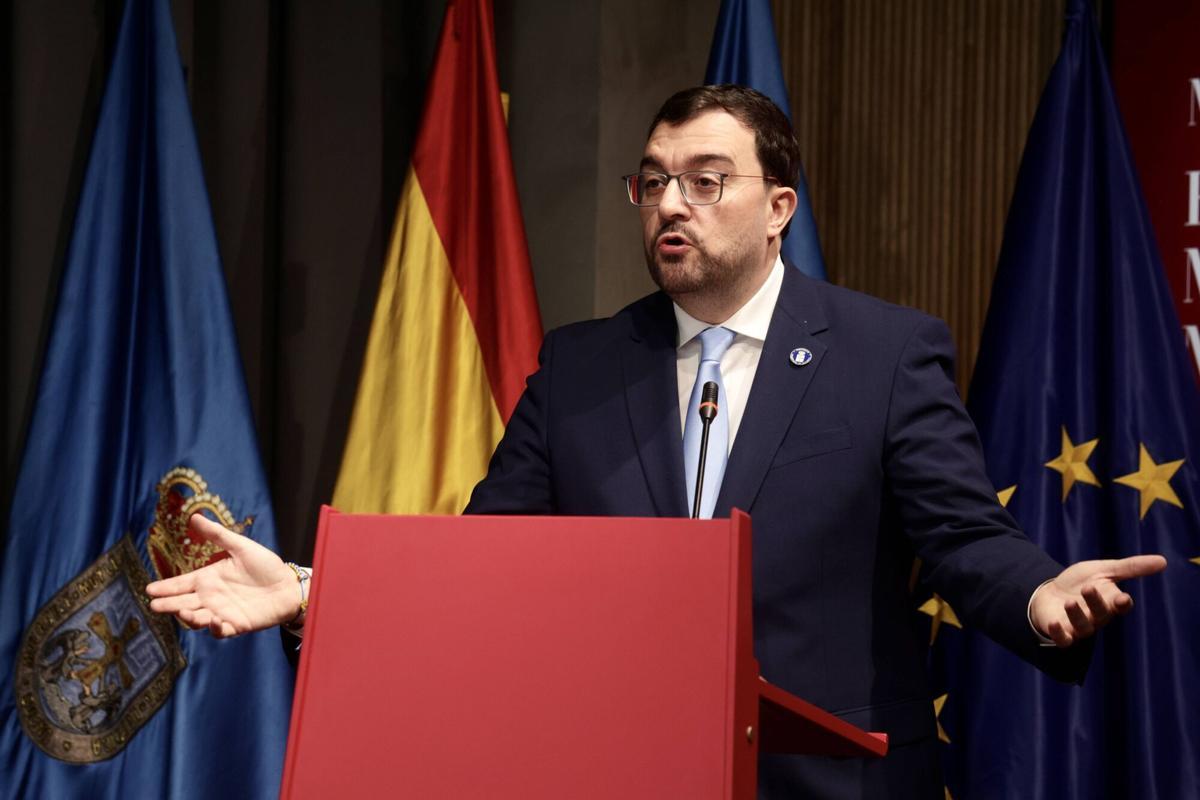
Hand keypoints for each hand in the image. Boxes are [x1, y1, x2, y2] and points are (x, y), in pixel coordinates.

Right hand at [146, 512, 300, 637]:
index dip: (166, 587)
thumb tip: (194, 516)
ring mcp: (222, 612)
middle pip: (184, 603)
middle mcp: (211, 597)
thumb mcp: (241, 546)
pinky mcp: (237, 625)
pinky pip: (221, 631)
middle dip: (169, 605)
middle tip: (154, 605)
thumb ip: (218, 535)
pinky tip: (213, 621)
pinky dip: (215, 629)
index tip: (149, 589)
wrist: (288, 585)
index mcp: (209, 578)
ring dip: (189, 617)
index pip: (181, 584)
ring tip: (182, 611)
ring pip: (198, 619)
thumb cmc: (266, 565)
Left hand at [1029, 554, 1166, 646]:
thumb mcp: (1104, 570)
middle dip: (1096, 602)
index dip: (1122, 604)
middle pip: (1101, 614)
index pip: (1120, 606)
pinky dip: (1059, 633)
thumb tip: (1163, 561)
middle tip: (1088, 588)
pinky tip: (1054, 623)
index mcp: (1109, 602)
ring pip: (1083, 627)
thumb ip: (1131, 567)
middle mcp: (1097, 617)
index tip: (1123, 598)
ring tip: (1069, 602)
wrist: (1050, 593)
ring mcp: (1079, 627)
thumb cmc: (1080, 582)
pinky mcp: (1062, 633)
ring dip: (1077, 615)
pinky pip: (1063, 639)